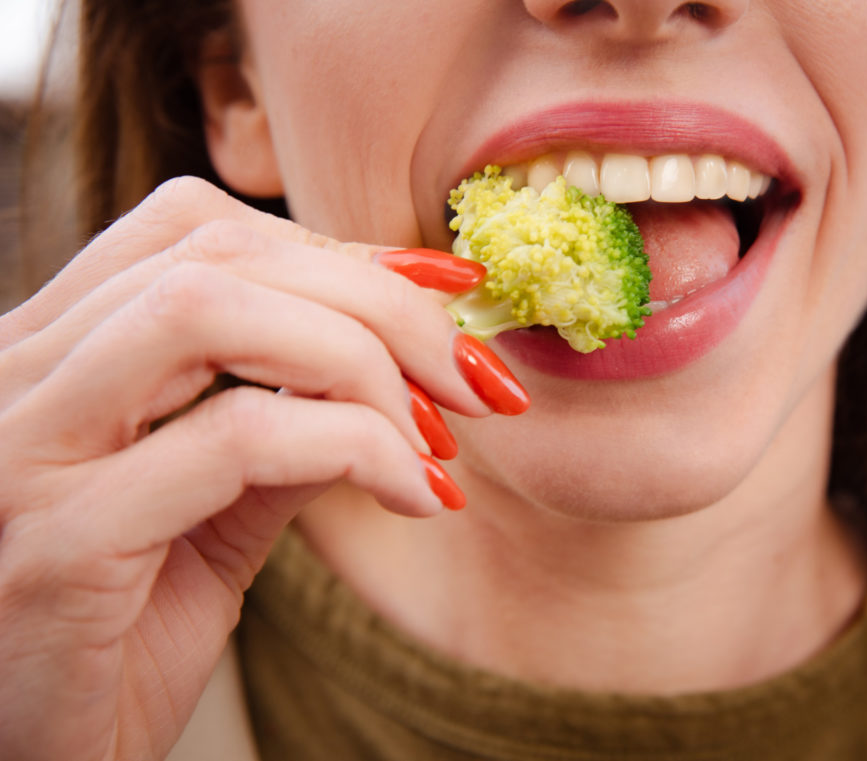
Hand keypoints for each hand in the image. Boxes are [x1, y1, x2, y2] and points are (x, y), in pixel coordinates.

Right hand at [0, 177, 521, 760]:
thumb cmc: (113, 642)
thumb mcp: (212, 517)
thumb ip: (282, 430)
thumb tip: (395, 366)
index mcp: (46, 358)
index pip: (193, 232)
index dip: (334, 245)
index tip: (443, 293)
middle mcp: (12, 379)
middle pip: (216, 256)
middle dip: (376, 300)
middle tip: (470, 376)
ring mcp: (20, 453)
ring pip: (209, 312)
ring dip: (362, 358)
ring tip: (437, 435)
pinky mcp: (56, 543)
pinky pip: (236, 440)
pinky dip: (356, 447)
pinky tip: (417, 496)